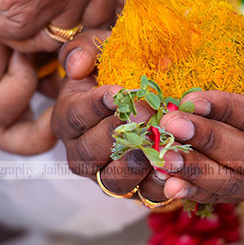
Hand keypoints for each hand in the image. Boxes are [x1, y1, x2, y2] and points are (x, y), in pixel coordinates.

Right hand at [50, 30, 166, 200]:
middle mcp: (82, 152)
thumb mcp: (100, 47)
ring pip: (113, 179)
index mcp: (68, 118)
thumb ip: (84, 48)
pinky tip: (175, 171)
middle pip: (91, 152)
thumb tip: (76, 66)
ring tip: (158, 146)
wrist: (151, 93)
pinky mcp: (134, 190)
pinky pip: (143, 196)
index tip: (120, 93)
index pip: (75, 115)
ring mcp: (106, 174)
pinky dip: (159, 186)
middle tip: (147, 115)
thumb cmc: (119, 67)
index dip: (96, 105)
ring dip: (137, 164)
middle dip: (119, 133)